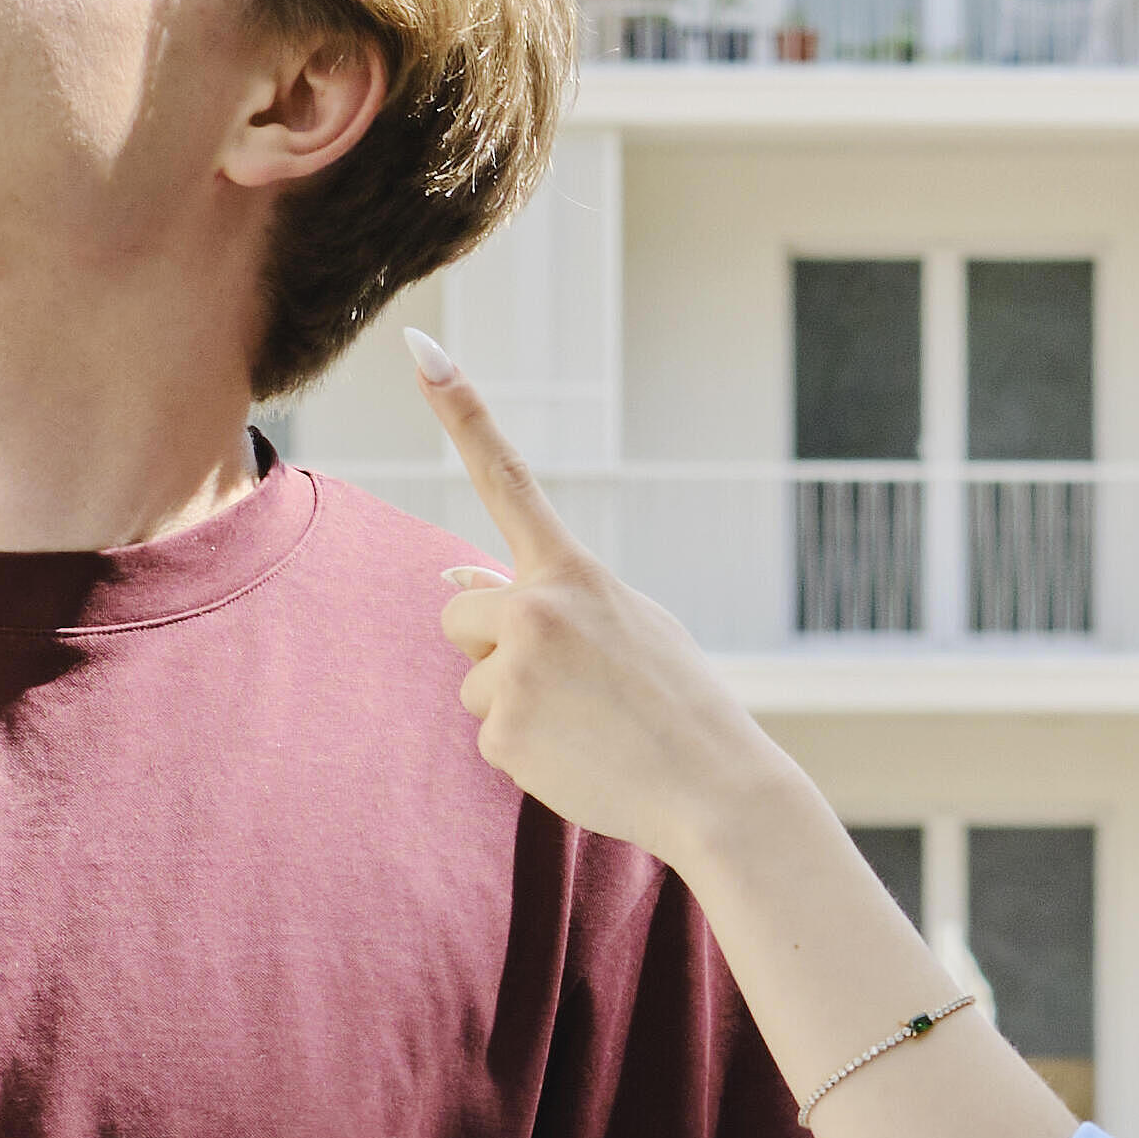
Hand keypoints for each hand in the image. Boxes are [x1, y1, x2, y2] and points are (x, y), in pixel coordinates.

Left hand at [410, 334, 815, 865]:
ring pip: (470, 681)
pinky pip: (486, 733)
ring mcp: (513, 670)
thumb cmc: (679, 701)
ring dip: (512, 702)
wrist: (717, 789)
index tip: (421, 347)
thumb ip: (545, 595)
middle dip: (493, 645)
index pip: (507, 475)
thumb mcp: (629, 625)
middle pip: (458, 614)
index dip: (461, 409)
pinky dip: (526, 750)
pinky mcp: (501, 731)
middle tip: (569, 682)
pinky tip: (579, 758)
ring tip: (585, 725)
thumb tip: (449, 578)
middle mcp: (535, 608)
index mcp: (573, 571)